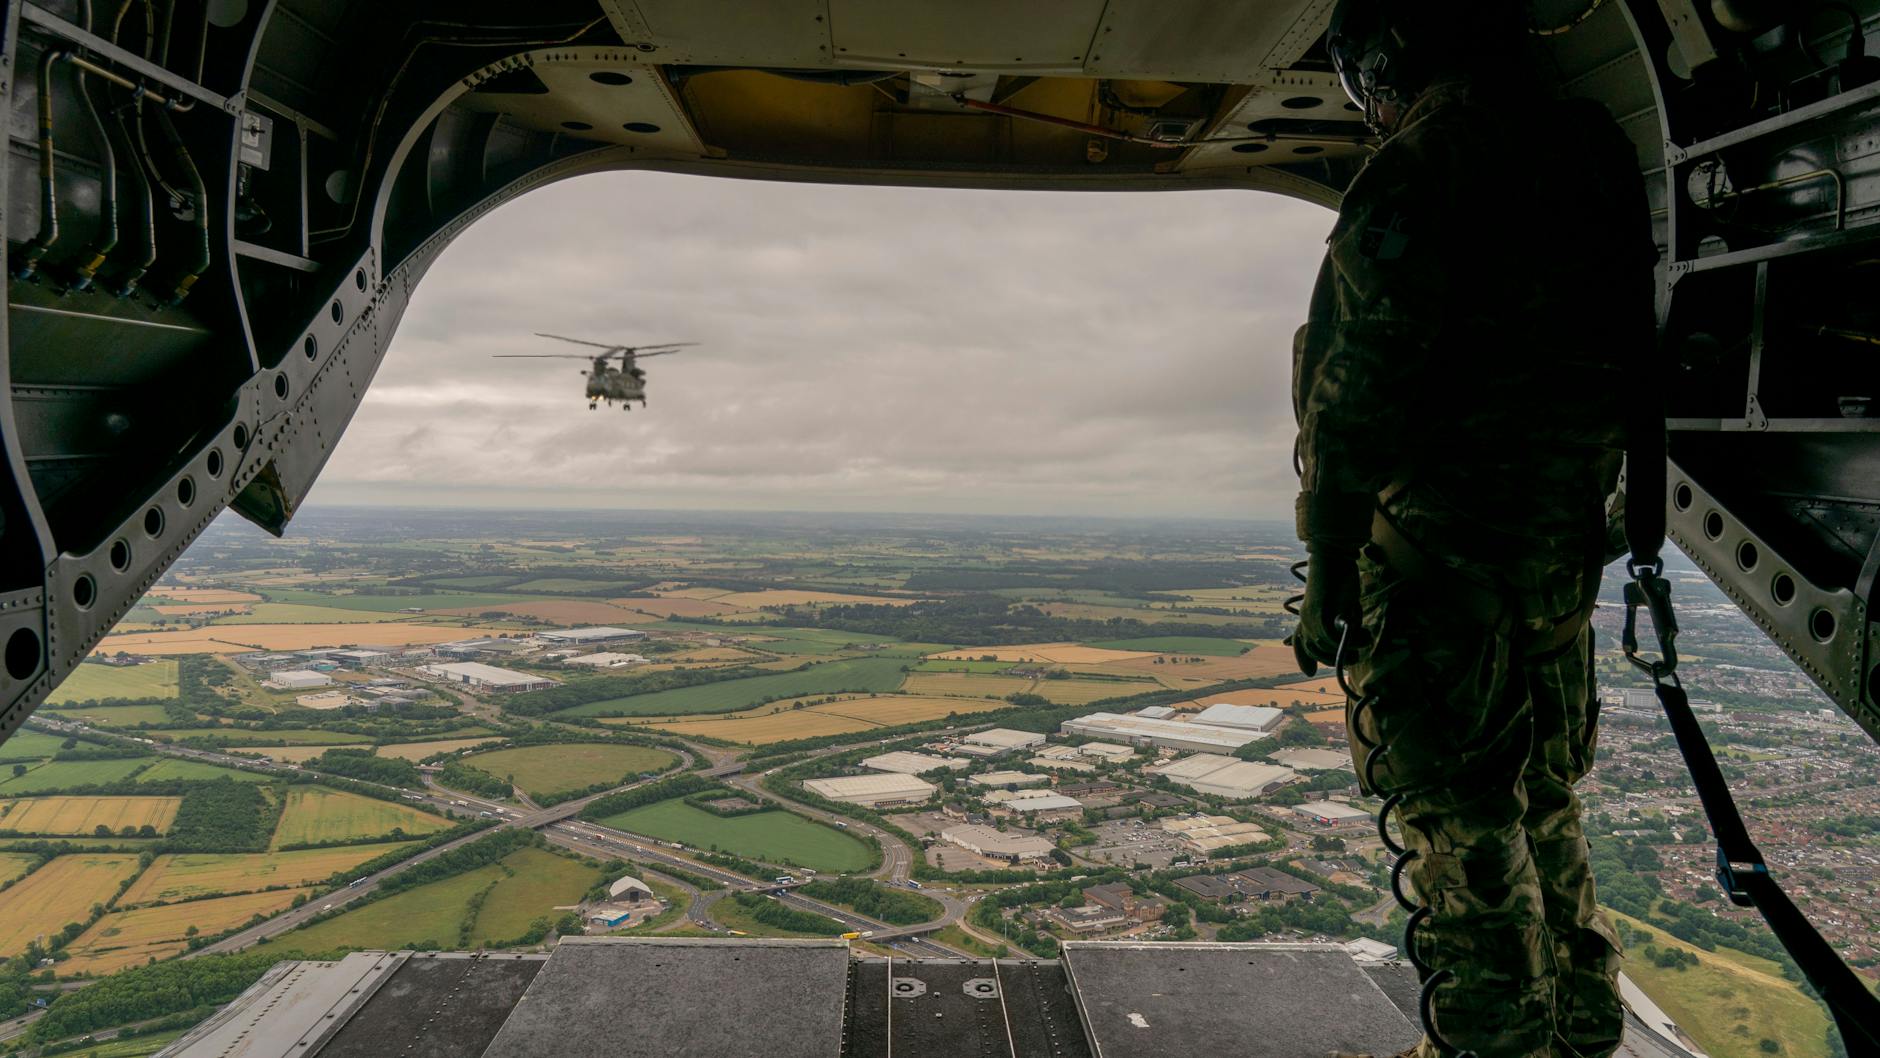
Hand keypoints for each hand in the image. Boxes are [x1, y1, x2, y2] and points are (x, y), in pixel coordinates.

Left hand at [1293, 547, 1361, 671]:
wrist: (1331, 557)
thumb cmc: (1336, 576)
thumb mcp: (1335, 601)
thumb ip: (1339, 619)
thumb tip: (1350, 635)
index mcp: (1306, 617)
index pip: (1300, 643)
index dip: (1304, 659)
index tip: (1309, 673)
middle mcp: (1305, 620)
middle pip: (1316, 650)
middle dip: (1334, 659)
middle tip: (1354, 657)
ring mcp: (1312, 617)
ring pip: (1326, 646)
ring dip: (1346, 651)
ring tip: (1362, 645)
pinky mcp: (1323, 613)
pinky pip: (1335, 637)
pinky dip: (1353, 640)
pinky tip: (1365, 635)